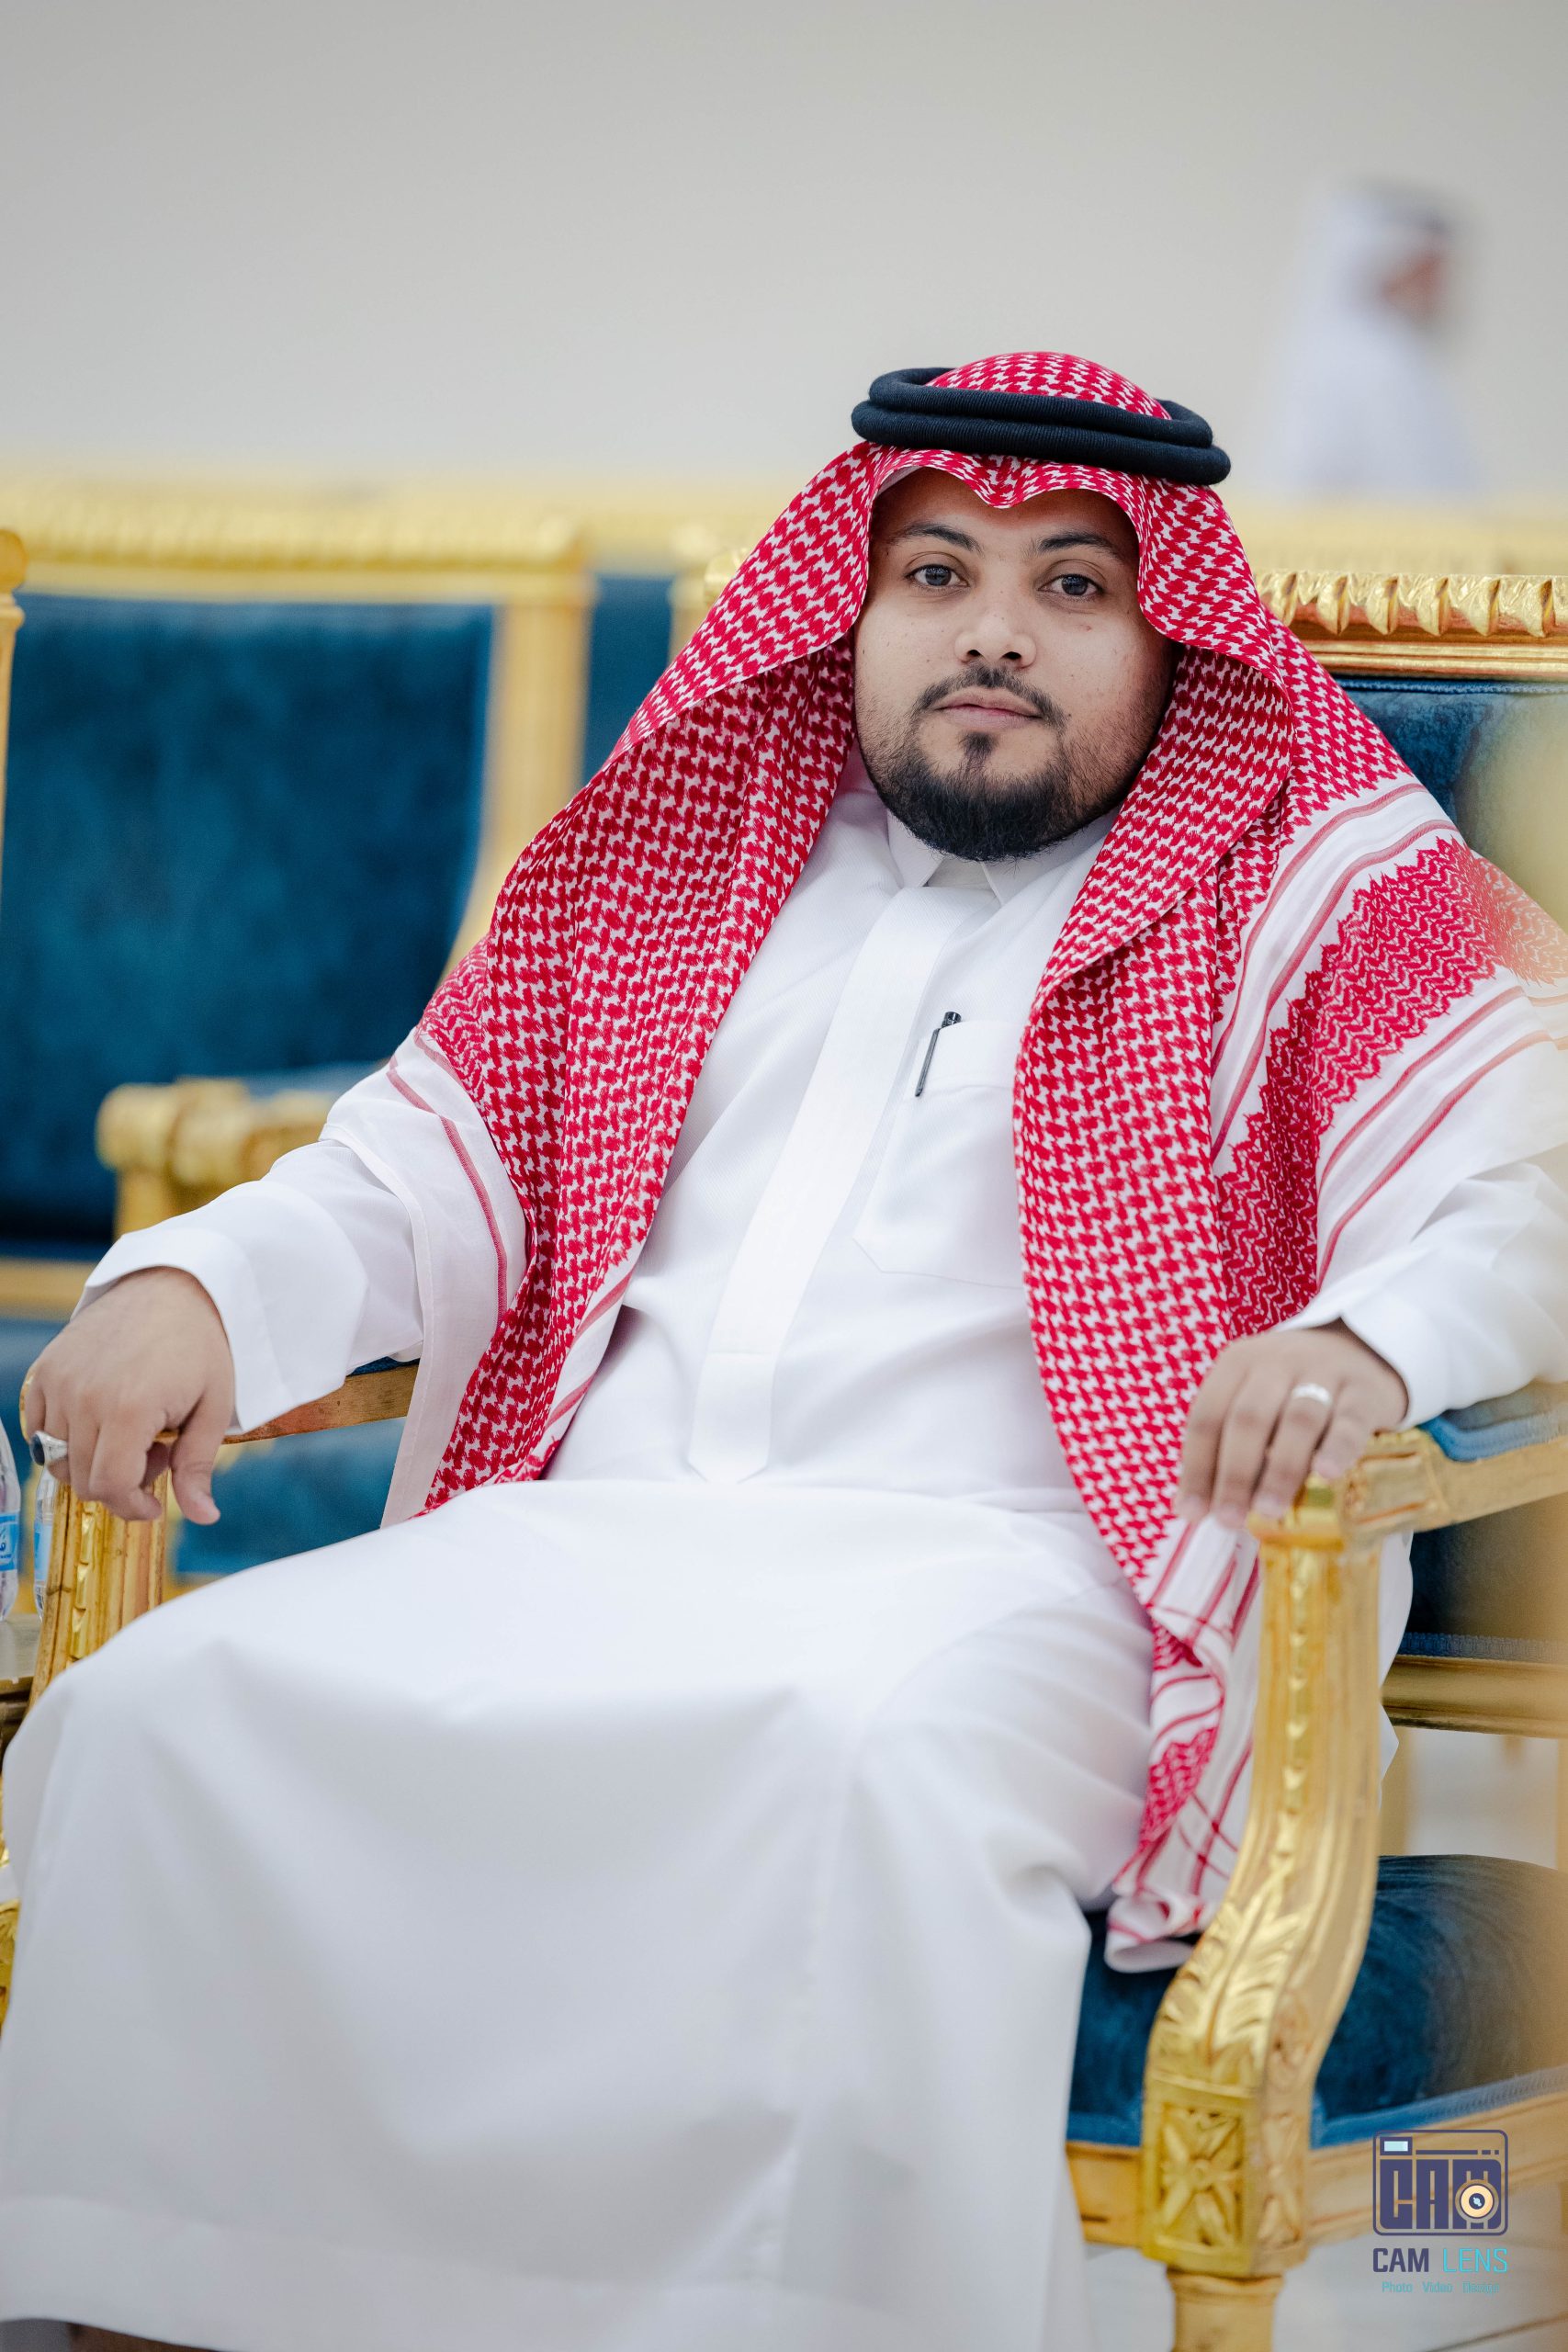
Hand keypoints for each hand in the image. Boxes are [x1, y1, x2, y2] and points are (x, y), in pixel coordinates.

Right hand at [21, 1269, 235, 1524]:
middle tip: (159, 1450)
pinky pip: (40, 1430)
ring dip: (94, 1462)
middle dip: (122, 1483)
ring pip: (58, 1460)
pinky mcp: (45, 1371)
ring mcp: (59, 1382)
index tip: (155, 1504)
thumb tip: (204, 1517)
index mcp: (129, 1408)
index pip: (109, 1486)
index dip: (132, 1507)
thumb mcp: (213, 1406)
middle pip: (83, 1479)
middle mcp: (84, 1396)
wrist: (171, 1285)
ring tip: (134, 1432)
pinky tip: (105, 1420)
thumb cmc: (200, 1345)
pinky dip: (67, 1439)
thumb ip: (198, 1466)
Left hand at [1175, 1320, 1408, 1531]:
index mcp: (1238, 1364)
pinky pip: (1350, 1421)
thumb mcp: (1253, 1401)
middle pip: (1249, 1418)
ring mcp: (1324, 1373)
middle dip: (1234, 1474)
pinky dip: (1336, 1448)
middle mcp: (1277, 1362)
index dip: (1197, 1467)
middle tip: (1229, 1519)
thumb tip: (1193, 1509)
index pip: (1207, 1417)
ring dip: (1280, 1469)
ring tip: (1268, 1510)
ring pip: (1298, 1420)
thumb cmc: (1291, 1389)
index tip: (1193, 1513)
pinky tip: (1325, 1474)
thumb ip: (1224, 1447)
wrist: (1359, 1349)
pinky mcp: (1365, 1392)